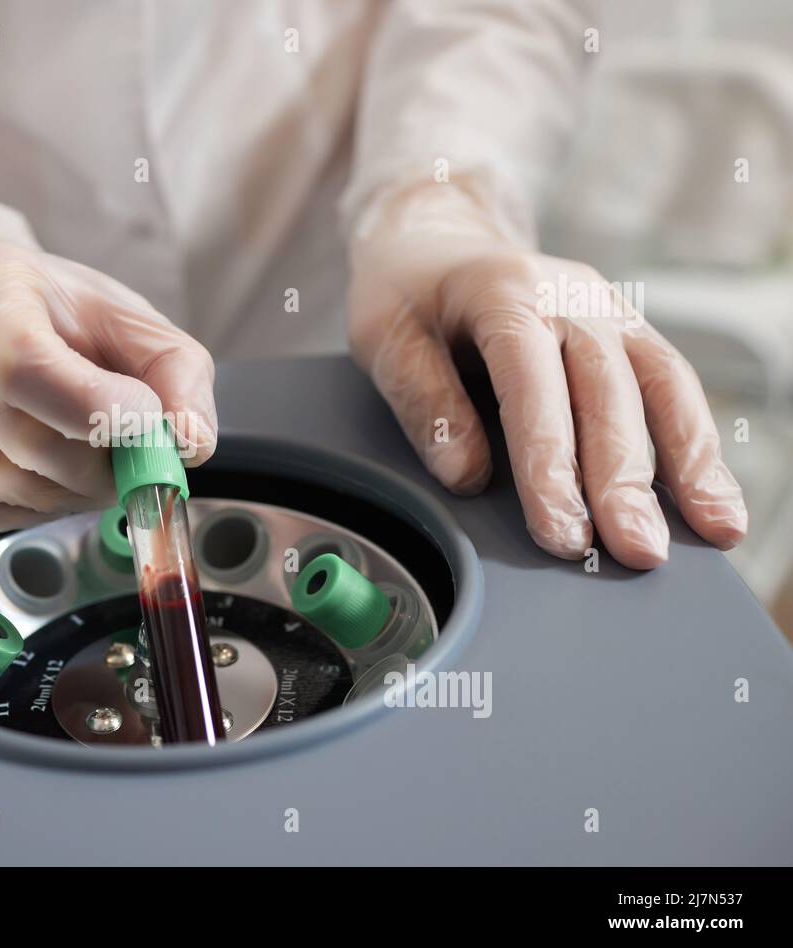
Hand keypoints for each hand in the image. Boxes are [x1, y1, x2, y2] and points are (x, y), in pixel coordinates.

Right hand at [0, 202, 216, 530]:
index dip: (94, 411)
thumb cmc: (50, 310)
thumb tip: (190, 444)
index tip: (143, 422)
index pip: (23, 366)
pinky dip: (18, 510)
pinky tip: (37, 479)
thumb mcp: (125, 318)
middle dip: (93, 468)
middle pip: (22, 442)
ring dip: (61, 494)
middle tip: (121, 459)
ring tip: (80, 464)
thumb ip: (176, 373)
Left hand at [348, 185, 746, 568]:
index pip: (532, 383)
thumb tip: (465, 475)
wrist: (436, 243)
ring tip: (714, 532)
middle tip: (635, 552)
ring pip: (661, 385)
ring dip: (689, 463)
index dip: (549, 463)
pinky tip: (714, 499)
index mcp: (504, 292)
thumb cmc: (406, 296)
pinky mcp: (628, 333)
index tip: (560, 531)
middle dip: (624, 479)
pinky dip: (698, 444)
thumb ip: (424, 400)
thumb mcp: (384, 338)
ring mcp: (608, 311)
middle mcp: (570, 297)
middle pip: (608, 392)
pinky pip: (673, 386)